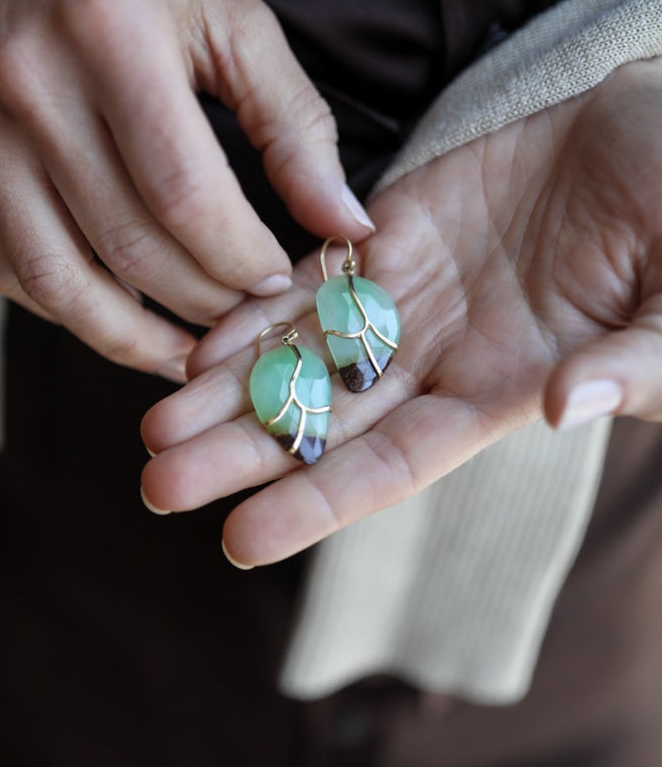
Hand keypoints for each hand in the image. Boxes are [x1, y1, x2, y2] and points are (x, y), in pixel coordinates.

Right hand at [0, 0, 372, 380]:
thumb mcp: (232, 16)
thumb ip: (294, 124)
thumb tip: (345, 225)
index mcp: (111, 30)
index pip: (184, 194)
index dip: (240, 258)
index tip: (277, 277)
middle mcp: (27, 83)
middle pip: (127, 245)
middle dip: (203, 302)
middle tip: (245, 314)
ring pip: (58, 281)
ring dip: (134, 337)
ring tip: (188, 349)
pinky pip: (9, 272)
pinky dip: (73, 312)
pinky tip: (123, 315)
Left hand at [140, 58, 661, 564]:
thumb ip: (635, 365)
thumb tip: (564, 406)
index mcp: (500, 392)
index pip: (392, 466)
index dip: (316, 504)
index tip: (238, 539)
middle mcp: (438, 357)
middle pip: (322, 420)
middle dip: (241, 453)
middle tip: (157, 484)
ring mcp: (410, 293)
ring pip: (301, 352)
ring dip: (228, 387)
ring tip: (152, 420)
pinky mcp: (395, 228)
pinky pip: (313, 274)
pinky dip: (257, 304)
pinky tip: (199, 335)